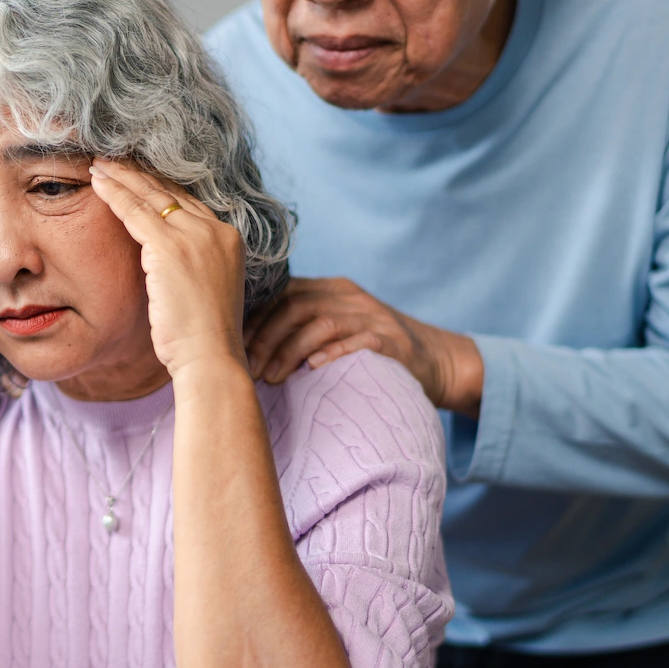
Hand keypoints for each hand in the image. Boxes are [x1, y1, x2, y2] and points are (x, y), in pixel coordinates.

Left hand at [88, 159, 247, 377]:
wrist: (210, 358)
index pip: (189, 203)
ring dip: (121, 177)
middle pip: (170, 192)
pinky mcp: (171, 247)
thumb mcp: (205, 290)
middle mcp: (217, 230)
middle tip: (113, 160)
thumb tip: (162, 261)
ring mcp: (196, 236)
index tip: (138, 176)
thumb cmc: (203, 338)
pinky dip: (113, 194)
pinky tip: (96, 183)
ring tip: (98, 164)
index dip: (160, 187)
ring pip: (150, 196)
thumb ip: (191, 266)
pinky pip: (134, 211)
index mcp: (229, 239)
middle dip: (138, 174)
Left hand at [245, 277, 483, 416]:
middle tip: (248, 369)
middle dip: (266, 338)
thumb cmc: (372, 349)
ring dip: (290, 351)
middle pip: (296, 307)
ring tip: (271, 378)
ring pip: (321, 324)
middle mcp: (349, 297)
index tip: (232, 346)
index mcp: (331, 289)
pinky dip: (333, 353)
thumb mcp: (336, 326)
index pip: (281, 293)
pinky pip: (359, 341)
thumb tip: (245, 345)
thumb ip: (300, 325)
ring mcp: (372, 317)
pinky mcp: (392, 341)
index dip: (253, 318)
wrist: (436, 360)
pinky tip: (312, 368)